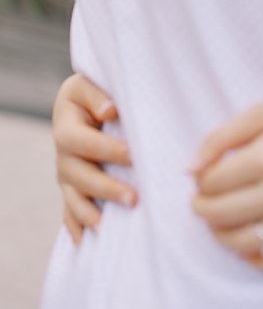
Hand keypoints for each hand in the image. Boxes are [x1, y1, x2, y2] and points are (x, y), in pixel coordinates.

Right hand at [54, 73, 133, 242]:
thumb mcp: (89, 84)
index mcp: (67, 128)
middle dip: (106, 189)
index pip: (84, 143)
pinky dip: (75, 227)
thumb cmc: (93, 91)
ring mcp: (66, 175)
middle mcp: (63, 156)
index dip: (108, 150)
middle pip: (80, 176)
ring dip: (90, 213)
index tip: (134, 156)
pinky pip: (69, 211)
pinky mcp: (71, 189)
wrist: (80, 103)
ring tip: (108, 227)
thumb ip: (97, 94)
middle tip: (133, 198)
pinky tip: (84, 242)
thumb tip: (111, 111)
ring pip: (74, 198)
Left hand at [190, 94, 262, 272]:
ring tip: (225, 219)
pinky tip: (251, 243)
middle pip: (218, 215)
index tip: (210, 174)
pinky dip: (256, 259)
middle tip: (207, 199)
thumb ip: (221, 136)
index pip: (209, 184)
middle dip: (202, 207)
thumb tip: (189, 169)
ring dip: (221, 234)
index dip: (202, 179)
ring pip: (241, 243)